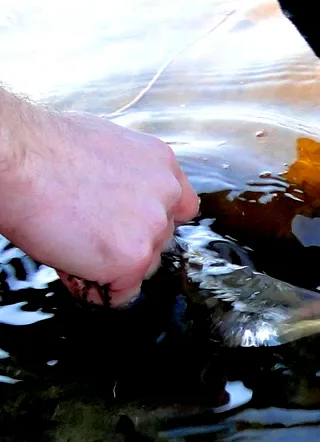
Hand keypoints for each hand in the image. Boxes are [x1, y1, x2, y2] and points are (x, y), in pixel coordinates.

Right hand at [0, 95, 198, 306]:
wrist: (18, 161)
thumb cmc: (41, 150)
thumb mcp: (103, 148)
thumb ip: (127, 177)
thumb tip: (117, 198)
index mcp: (161, 163)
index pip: (180, 206)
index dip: (151, 221)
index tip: (128, 227)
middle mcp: (167, 195)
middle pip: (160, 239)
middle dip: (127, 243)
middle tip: (83, 233)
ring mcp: (154, 228)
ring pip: (142, 266)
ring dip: (111, 266)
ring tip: (70, 242)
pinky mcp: (134, 258)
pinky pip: (120, 293)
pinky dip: (94, 290)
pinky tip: (69, 266)